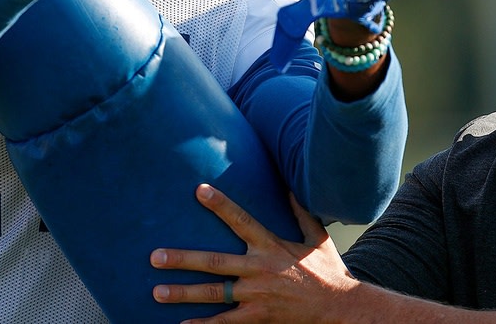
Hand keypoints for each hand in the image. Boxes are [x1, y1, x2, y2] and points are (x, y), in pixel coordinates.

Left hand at [151, 184, 357, 322]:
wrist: (340, 308)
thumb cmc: (328, 271)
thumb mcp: (317, 237)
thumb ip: (301, 212)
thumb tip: (289, 185)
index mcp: (271, 246)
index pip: (240, 220)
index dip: (220, 204)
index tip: (199, 190)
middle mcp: (259, 270)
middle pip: (214, 262)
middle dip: (182, 259)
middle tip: (155, 257)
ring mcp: (256, 296)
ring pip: (213, 294)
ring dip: (183, 293)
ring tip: (157, 292)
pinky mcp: (258, 317)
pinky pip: (225, 323)